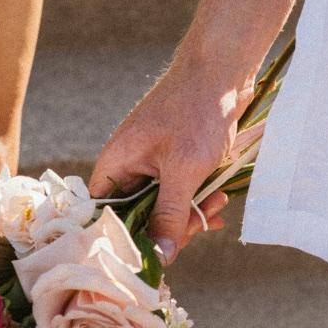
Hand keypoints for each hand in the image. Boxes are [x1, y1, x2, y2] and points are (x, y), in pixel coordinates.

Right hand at [89, 57, 254, 262]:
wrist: (223, 71)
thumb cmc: (196, 112)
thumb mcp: (184, 170)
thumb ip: (170, 214)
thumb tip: (160, 256)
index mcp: (116, 165)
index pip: (105, 215)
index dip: (125, 238)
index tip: (153, 253)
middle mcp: (129, 166)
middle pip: (139, 217)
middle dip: (172, 226)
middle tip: (199, 225)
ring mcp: (153, 164)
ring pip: (165, 207)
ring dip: (192, 212)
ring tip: (217, 203)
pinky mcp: (175, 161)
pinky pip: (181, 192)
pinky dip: (199, 199)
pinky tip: (218, 198)